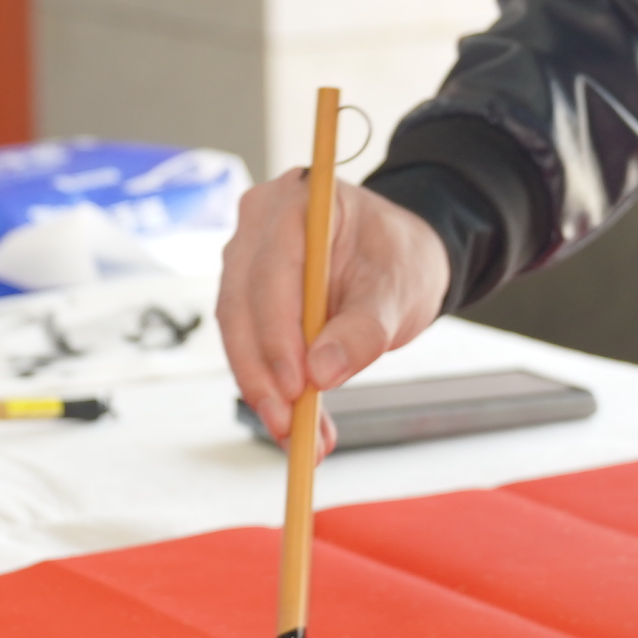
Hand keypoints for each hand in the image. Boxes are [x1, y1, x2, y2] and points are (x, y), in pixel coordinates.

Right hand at [217, 168, 448, 443]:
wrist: (399, 258)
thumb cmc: (400, 261)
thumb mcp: (399, 292)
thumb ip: (364, 329)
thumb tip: (322, 373)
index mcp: (299, 201)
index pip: (273, 270)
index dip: (277, 332)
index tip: (296, 385)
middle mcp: (260, 223)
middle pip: (242, 303)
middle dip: (262, 372)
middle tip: (288, 425)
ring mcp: (246, 256)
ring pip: (238, 329)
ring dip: (262, 388)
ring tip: (297, 436)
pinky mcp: (246, 291)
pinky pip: (248, 342)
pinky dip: (269, 385)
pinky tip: (294, 423)